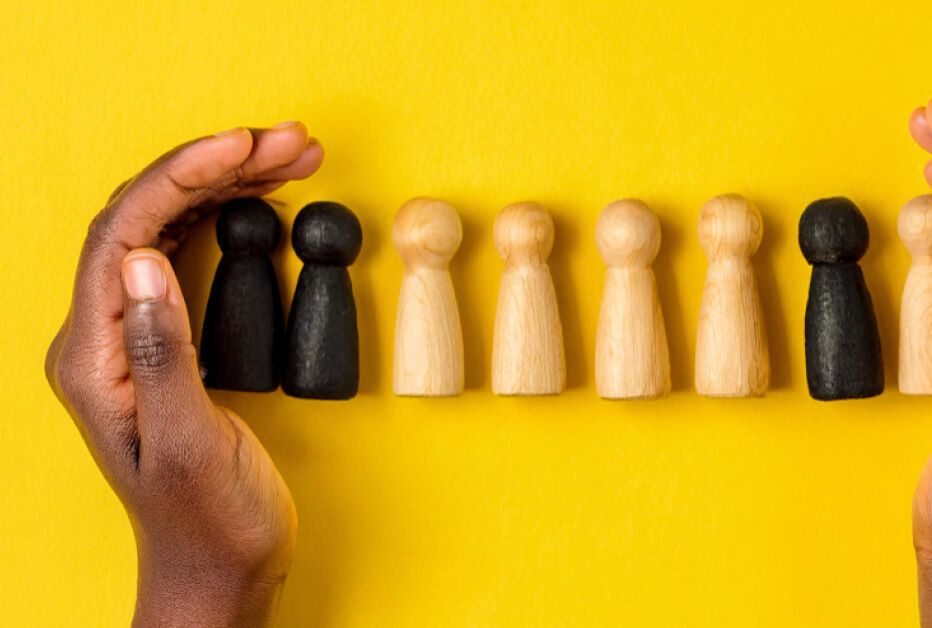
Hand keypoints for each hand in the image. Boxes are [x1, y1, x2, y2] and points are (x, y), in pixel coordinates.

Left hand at [44, 123, 321, 626]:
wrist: (219, 568)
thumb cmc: (206, 521)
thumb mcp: (189, 443)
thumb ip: (164, 352)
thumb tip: (144, 264)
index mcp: (96, 357)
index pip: (124, 235)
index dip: (182, 177)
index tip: (244, 147)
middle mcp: (106, 336)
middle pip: (147, 218)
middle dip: (216, 166)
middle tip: (288, 139)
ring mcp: (138, 335)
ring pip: (170, 227)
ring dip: (228, 182)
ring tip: (291, 154)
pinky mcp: (172, 341)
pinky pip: (190, 254)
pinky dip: (230, 216)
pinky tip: (264, 198)